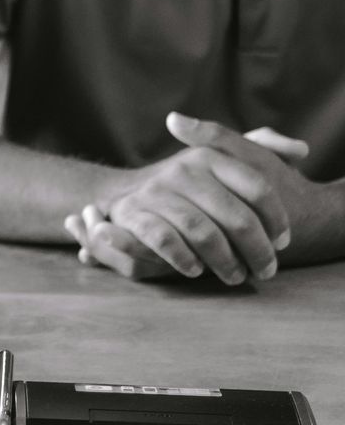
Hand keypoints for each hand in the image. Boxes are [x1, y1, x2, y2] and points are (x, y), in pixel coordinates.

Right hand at [65, 113, 299, 283]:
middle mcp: (184, 169)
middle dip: (257, 250)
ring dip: (224, 261)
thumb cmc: (187, 186)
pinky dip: (184, 258)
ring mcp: (156, 191)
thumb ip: (264, 148)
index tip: (283, 242)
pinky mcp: (132, 213)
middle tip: (266, 270)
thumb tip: (300, 150)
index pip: (257, 188)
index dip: (276, 220)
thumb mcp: (220, 159)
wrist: (122, 193)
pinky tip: (196, 270)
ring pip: (203, 232)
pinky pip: (165, 240)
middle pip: (236, 216)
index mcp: (210, 156)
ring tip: (235, 276)